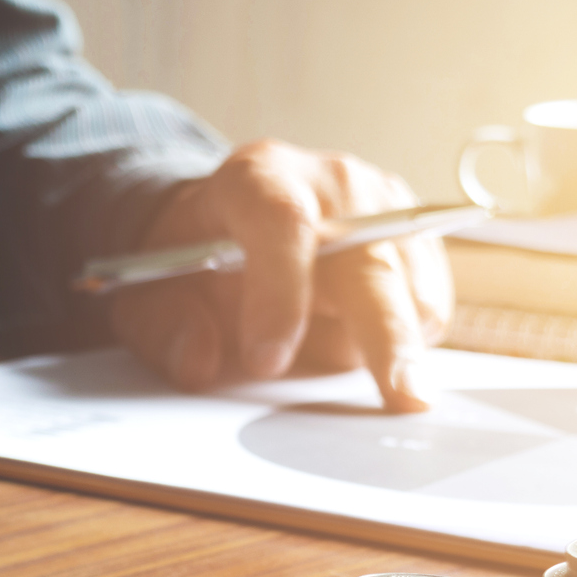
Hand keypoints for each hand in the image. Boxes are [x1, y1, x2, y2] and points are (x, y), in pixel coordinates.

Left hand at [111, 139, 453, 411]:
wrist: (227, 221)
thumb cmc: (191, 258)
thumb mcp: (148, 291)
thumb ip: (165, 327)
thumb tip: (198, 362)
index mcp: (257, 179)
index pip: (283, 224)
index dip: (279, 295)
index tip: (265, 362)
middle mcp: (331, 182)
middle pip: (371, 260)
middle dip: (385, 335)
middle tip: (400, 397)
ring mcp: (384, 205)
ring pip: (408, 291)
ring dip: (379, 344)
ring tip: (320, 345)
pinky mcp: (414, 236)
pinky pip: (428, 304)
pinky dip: (401, 340)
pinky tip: (352, 336)